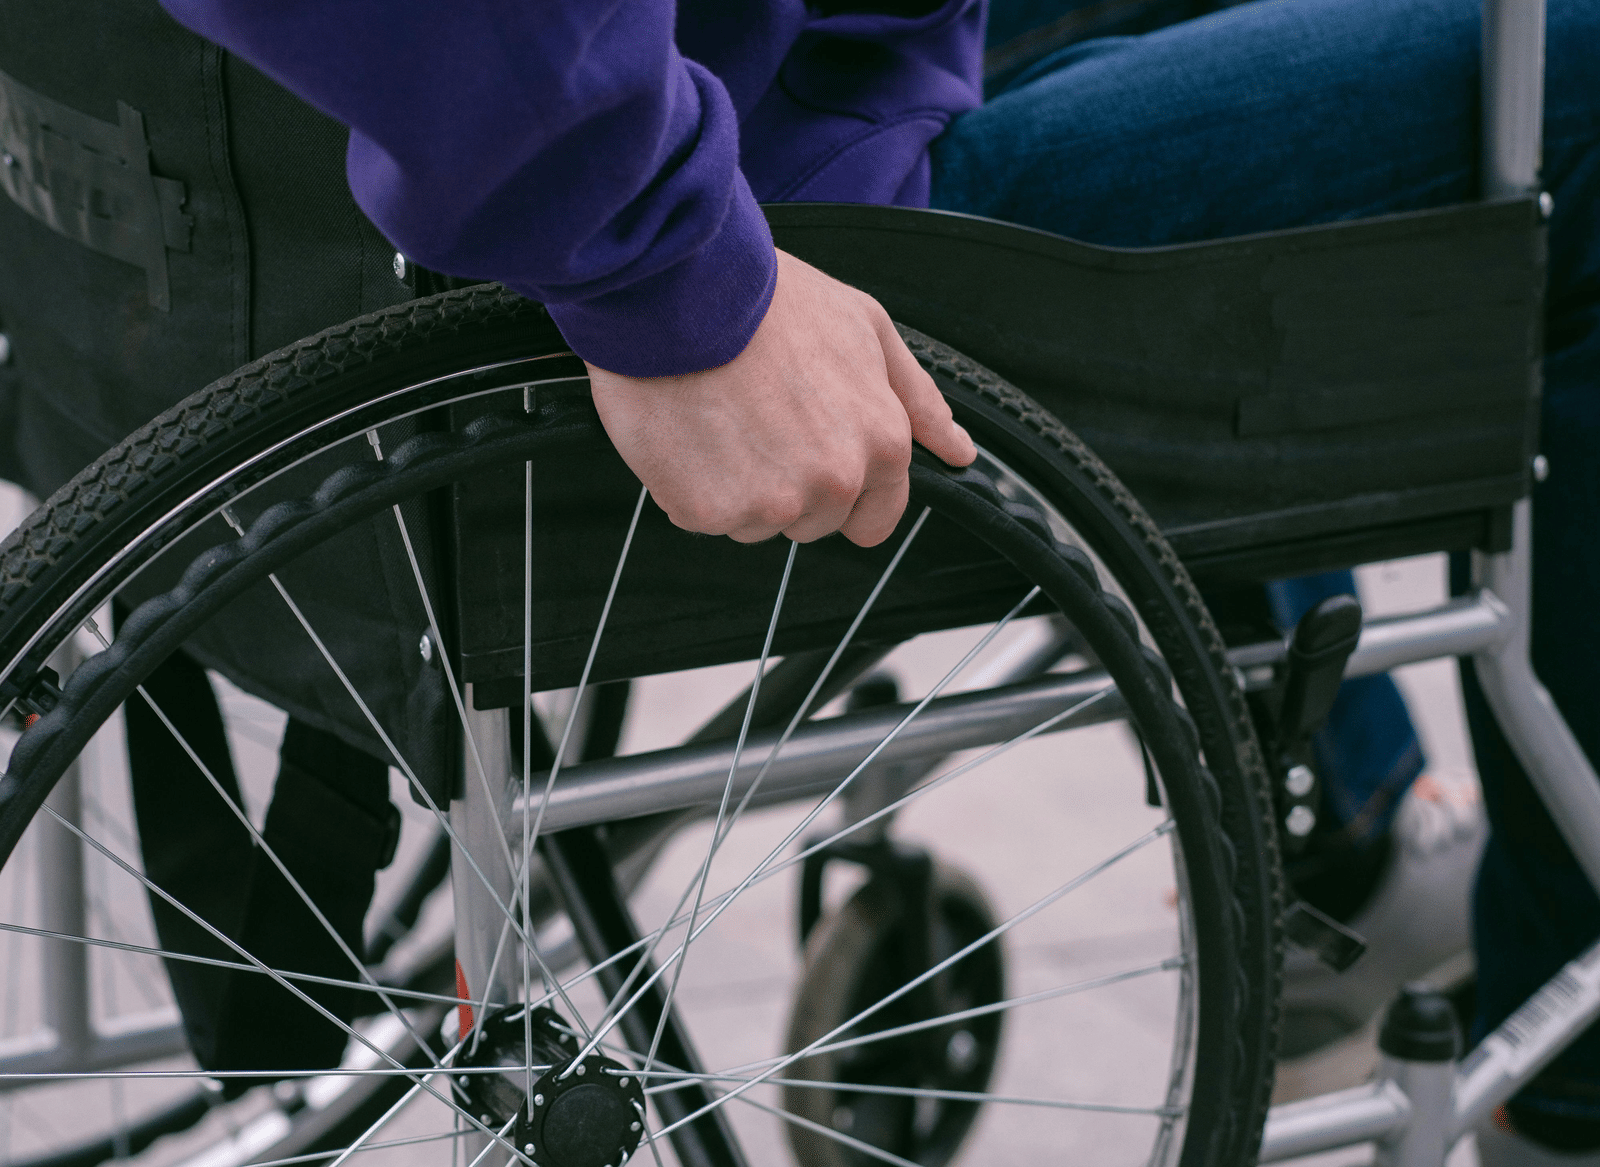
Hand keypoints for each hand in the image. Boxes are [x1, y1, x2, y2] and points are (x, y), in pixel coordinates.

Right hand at [587, 249, 975, 546]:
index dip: (843, 494)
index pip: (874, 519)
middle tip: (755, 418)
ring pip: (753, 524)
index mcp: (881, 444)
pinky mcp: (710, 509)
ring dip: (734, 486)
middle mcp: (834, 482)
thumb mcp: (866, 328)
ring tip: (719, 417)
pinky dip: (688, 485)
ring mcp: (771, 502)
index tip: (810, 460)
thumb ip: (916, 397)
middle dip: (785, 485)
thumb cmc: (771, 299)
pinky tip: (688, 432)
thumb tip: (959, 450)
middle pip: (811, 523)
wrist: (683, 287)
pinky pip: (700, 517)